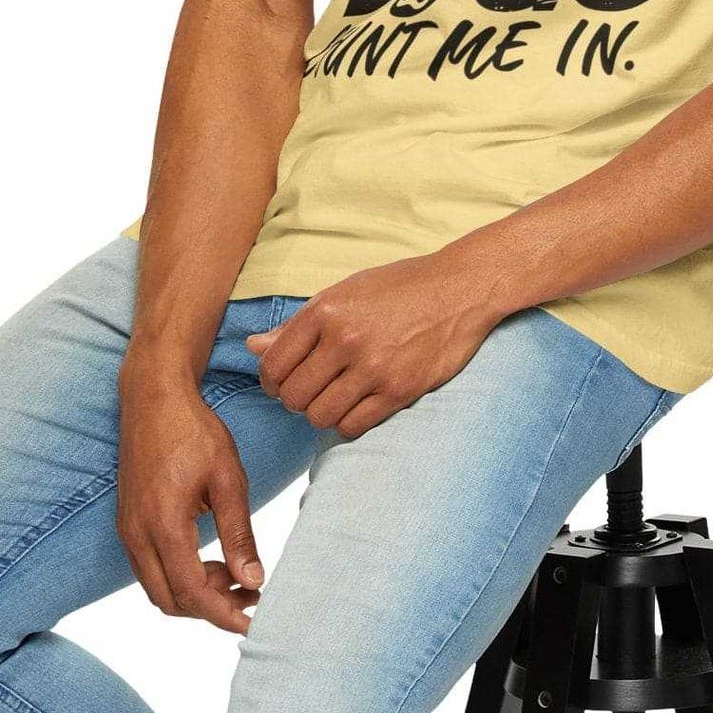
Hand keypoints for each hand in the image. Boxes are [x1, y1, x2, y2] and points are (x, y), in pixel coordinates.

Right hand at [115, 357, 264, 634]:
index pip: (191, 593)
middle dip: (211, 609)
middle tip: (251, 598)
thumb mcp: (228, 477)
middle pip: (170, 601)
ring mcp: (128, 530)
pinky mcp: (128, 523)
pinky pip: (151, 569)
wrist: (153, 397)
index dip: (223, 615)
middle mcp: (137, 534)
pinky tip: (212, 560)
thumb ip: (238, 533)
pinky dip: (181, 576)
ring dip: (196, 594)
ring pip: (159, 589)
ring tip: (237, 578)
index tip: (254, 622)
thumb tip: (252, 582)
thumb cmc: (193, 430)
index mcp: (162, 524)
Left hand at [245, 251, 499, 438]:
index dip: (271, 381)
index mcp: (325, 310)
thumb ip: (298, 325)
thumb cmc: (399, 287)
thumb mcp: (345, 292)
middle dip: (295, 400)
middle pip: (293, 396)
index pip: (273, 365)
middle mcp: (344, 339)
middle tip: (311, 392)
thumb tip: (252, 348)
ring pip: (319, 416)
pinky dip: (348, 422)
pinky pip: (352, 426)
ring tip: (334, 398)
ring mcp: (373, 367)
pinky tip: (357, 405)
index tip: (283, 381)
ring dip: (321, 413)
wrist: (460, 288)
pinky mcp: (399, 390)